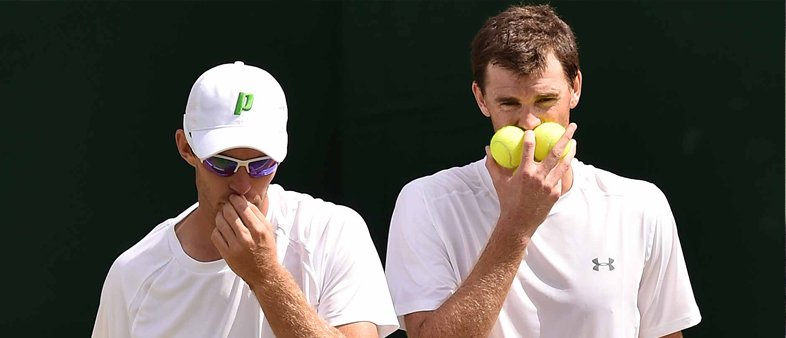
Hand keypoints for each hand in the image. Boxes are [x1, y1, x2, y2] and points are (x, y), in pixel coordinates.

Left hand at [211, 194, 276, 287]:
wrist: (264, 273)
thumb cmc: (266, 249)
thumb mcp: (268, 230)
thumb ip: (257, 214)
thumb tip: (244, 199)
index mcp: (259, 230)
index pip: (243, 208)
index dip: (236, 200)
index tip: (234, 197)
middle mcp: (247, 238)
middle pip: (230, 214)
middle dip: (226, 206)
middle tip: (226, 204)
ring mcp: (236, 247)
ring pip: (221, 223)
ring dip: (220, 215)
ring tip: (222, 214)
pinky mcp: (227, 254)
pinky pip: (216, 236)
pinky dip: (217, 229)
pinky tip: (221, 229)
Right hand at [485, 123, 576, 238]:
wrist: (519, 222)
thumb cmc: (506, 200)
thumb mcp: (498, 181)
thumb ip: (492, 164)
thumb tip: (487, 148)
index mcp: (524, 172)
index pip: (529, 147)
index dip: (530, 136)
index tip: (531, 131)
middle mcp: (539, 177)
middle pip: (555, 152)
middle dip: (565, 137)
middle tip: (571, 126)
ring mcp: (549, 185)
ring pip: (564, 164)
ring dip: (571, 151)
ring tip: (574, 141)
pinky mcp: (556, 193)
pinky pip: (561, 177)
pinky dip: (564, 168)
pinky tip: (566, 161)